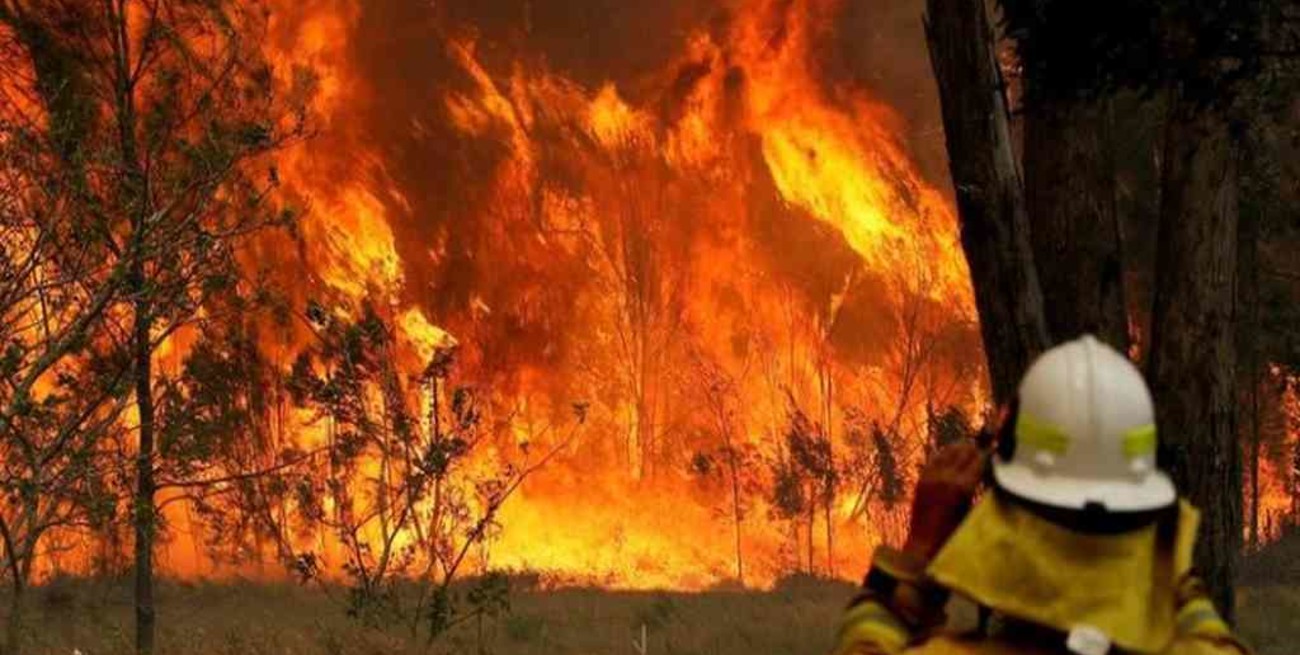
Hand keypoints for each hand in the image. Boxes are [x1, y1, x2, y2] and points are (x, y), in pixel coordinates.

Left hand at [902, 441, 986, 561]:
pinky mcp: (921, 478)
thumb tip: (990, 470)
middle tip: (985, 448)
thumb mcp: (973, 510)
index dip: (989, 453)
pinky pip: (935, 458)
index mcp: (962, 486)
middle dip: (976, 448)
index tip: (996, 449)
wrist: (925, 544)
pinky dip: (945, 455)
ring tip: (970, 449)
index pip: (979, 459)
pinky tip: (952, 456)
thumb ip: (979, 487)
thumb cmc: (955, 533)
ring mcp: (931, 476)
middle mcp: (946, 477)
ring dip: (960, 448)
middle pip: (964, 450)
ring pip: (948, 451)